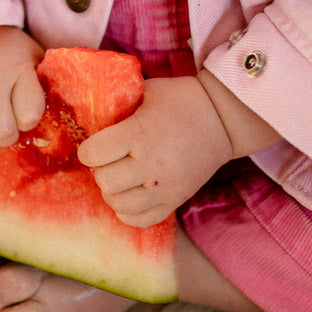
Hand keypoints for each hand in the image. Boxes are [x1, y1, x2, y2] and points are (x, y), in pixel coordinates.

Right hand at [0, 26, 44, 145]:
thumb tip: (52, 127)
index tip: (24, 109)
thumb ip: (45, 87)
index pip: (29, 116)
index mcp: (18, 69)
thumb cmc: (9, 55)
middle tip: (4, 120)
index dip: (28, 120)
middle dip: (6, 134)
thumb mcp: (34, 60)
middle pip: (2, 133)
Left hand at [77, 76, 232, 227]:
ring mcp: (164, 187)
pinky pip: (140, 220)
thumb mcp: (147, 91)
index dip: (88, 150)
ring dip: (113, 191)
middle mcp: (150, 164)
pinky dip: (128, 211)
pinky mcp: (176, 200)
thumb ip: (119, 105)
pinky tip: (131, 195)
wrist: (223, 119)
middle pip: (104, 181)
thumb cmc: (181, 100)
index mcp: (139, 134)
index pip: (93, 154)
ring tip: (120, 177)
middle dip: (100, 170)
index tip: (95, 146)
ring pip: (118, 204)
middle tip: (109, 161)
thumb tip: (90, 112)